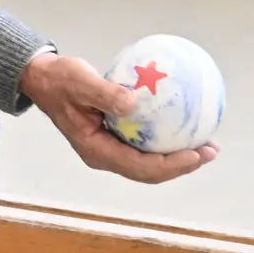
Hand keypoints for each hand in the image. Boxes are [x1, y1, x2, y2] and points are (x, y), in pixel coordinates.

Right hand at [19, 50, 216, 184]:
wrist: (43, 80)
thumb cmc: (60, 80)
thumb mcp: (79, 81)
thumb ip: (105, 93)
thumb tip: (134, 102)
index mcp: (96, 151)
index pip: (139, 167)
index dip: (170, 165)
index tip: (194, 154)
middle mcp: (105, 156)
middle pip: (150, 172)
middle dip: (182, 166)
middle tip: (210, 151)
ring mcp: (110, 149)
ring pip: (150, 163)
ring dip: (179, 157)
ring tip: (206, 144)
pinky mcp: (115, 138)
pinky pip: (146, 146)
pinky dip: (167, 141)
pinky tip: (184, 125)